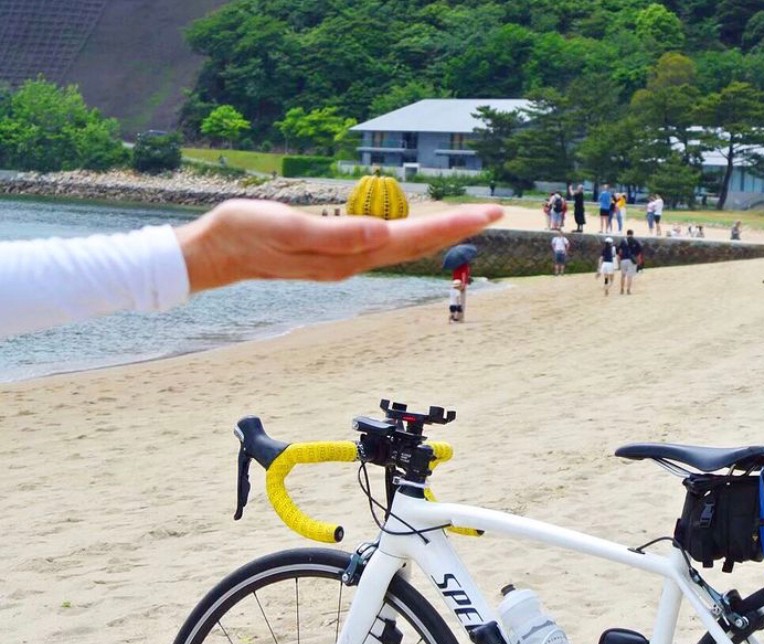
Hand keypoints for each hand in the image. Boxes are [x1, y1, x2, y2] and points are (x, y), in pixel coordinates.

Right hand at [176, 199, 503, 290]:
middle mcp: (354, 261)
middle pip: (417, 244)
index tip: (487, 214)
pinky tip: (420, 227)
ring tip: (469, 219)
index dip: (452, 225)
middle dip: (457, 228)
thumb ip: (337, 234)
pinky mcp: (335, 252)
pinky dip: (411, 233)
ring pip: (404, 246)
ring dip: (438, 232)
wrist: (219, 252)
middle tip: (495, 213)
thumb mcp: (289, 228)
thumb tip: (382, 233)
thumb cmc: (248, 234)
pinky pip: (385, 243)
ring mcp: (346, 259)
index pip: (412, 237)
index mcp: (348, 254)